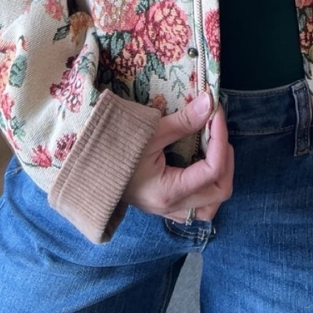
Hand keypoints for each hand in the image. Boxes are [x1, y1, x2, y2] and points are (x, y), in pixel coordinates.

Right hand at [120, 92, 233, 223]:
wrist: (86, 170)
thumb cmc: (113, 149)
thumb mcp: (148, 132)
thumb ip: (183, 121)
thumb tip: (209, 102)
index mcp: (168, 192)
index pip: (212, 170)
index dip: (221, 139)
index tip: (216, 114)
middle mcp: (171, 207)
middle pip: (219, 192)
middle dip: (226, 160)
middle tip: (217, 132)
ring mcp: (167, 211)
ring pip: (210, 207)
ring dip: (219, 178)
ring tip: (213, 150)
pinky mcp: (163, 207)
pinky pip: (196, 207)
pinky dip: (206, 187)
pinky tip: (200, 164)